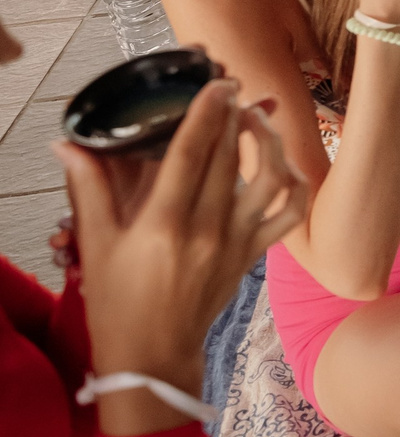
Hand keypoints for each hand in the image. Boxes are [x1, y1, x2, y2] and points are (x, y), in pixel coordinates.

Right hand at [59, 81, 306, 431]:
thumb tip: (68, 145)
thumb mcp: (96, 244)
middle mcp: (207, 229)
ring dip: (269, 142)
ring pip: (271, 179)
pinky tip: (281, 164)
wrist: (153, 354)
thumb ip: (89, 190)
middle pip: (231, 157)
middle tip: (233, 86)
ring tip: (256, 119)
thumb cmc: (117, 300)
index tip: (217, 82)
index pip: (190, 154)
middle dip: (235, 114)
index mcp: (163, 223)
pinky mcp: (254, 255)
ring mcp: (237, 242)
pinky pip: (289, 213)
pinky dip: (294, 184)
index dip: (206, 112)